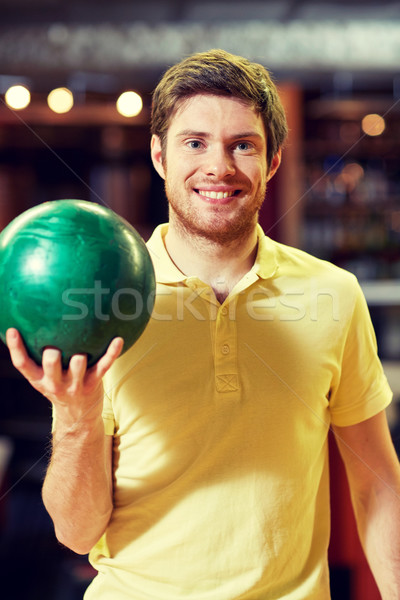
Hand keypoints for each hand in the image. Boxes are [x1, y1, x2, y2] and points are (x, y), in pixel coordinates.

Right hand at [5, 328, 123, 427]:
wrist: (78, 416)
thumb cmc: (59, 386)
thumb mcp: (43, 377)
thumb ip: (38, 357)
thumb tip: (36, 322)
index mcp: (39, 379)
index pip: (22, 364)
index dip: (15, 348)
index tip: (13, 330)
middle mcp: (55, 383)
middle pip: (50, 368)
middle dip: (51, 358)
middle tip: (52, 349)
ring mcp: (75, 385)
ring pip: (77, 367)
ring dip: (79, 359)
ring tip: (82, 349)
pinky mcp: (94, 383)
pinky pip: (104, 365)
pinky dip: (112, 352)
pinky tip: (118, 339)